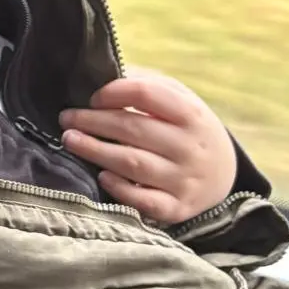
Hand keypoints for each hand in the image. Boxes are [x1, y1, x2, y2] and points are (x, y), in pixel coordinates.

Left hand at [60, 66, 236, 223]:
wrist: (222, 175)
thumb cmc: (186, 129)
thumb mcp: (180, 101)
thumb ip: (147, 87)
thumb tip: (102, 80)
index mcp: (191, 113)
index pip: (147, 94)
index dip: (114, 92)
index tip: (93, 98)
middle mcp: (190, 146)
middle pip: (133, 129)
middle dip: (93, 121)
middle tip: (66, 118)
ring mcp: (184, 179)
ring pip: (132, 164)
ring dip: (95, 151)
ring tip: (70, 140)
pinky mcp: (176, 207)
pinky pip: (142, 200)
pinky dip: (119, 188)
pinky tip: (101, 176)